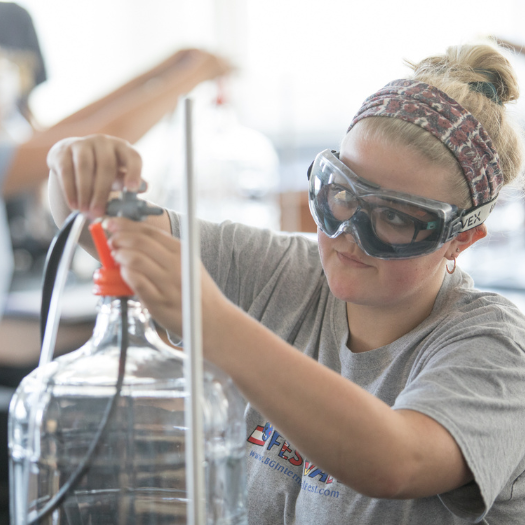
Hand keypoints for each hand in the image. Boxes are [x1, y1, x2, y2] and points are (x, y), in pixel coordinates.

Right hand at [47, 134, 144, 218]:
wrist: (72, 159)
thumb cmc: (102, 172)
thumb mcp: (119, 176)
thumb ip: (130, 183)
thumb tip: (145, 187)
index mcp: (123, 149)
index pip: (133, 157)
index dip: (134, 172)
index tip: (132, 190)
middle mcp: (104, 142)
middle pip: (106, 166)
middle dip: (102, 192)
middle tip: (99, 213)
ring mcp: (83, 143)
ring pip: (84, 168)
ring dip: (85, 193)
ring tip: (85, 211)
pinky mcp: (63, 150)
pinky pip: (67, 171)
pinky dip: (70, 191)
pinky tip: (74, 205)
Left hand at [106, 218, 228, 340]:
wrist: (213, 319)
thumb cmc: (195, 291)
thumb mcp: (187, 263)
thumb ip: (164, 252)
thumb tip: (132, 239)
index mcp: (182, 251)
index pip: (149, 231)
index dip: (126, 225)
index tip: (112, 223)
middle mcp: (176, 264)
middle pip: (139, 242)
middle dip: (119, 238)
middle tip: (112, 242)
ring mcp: (168, 283)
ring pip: (135, 260)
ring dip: (120, 256)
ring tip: (116, 257)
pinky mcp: (159, 302)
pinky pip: (136, 282)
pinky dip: (125, 274)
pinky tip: (123, 274)